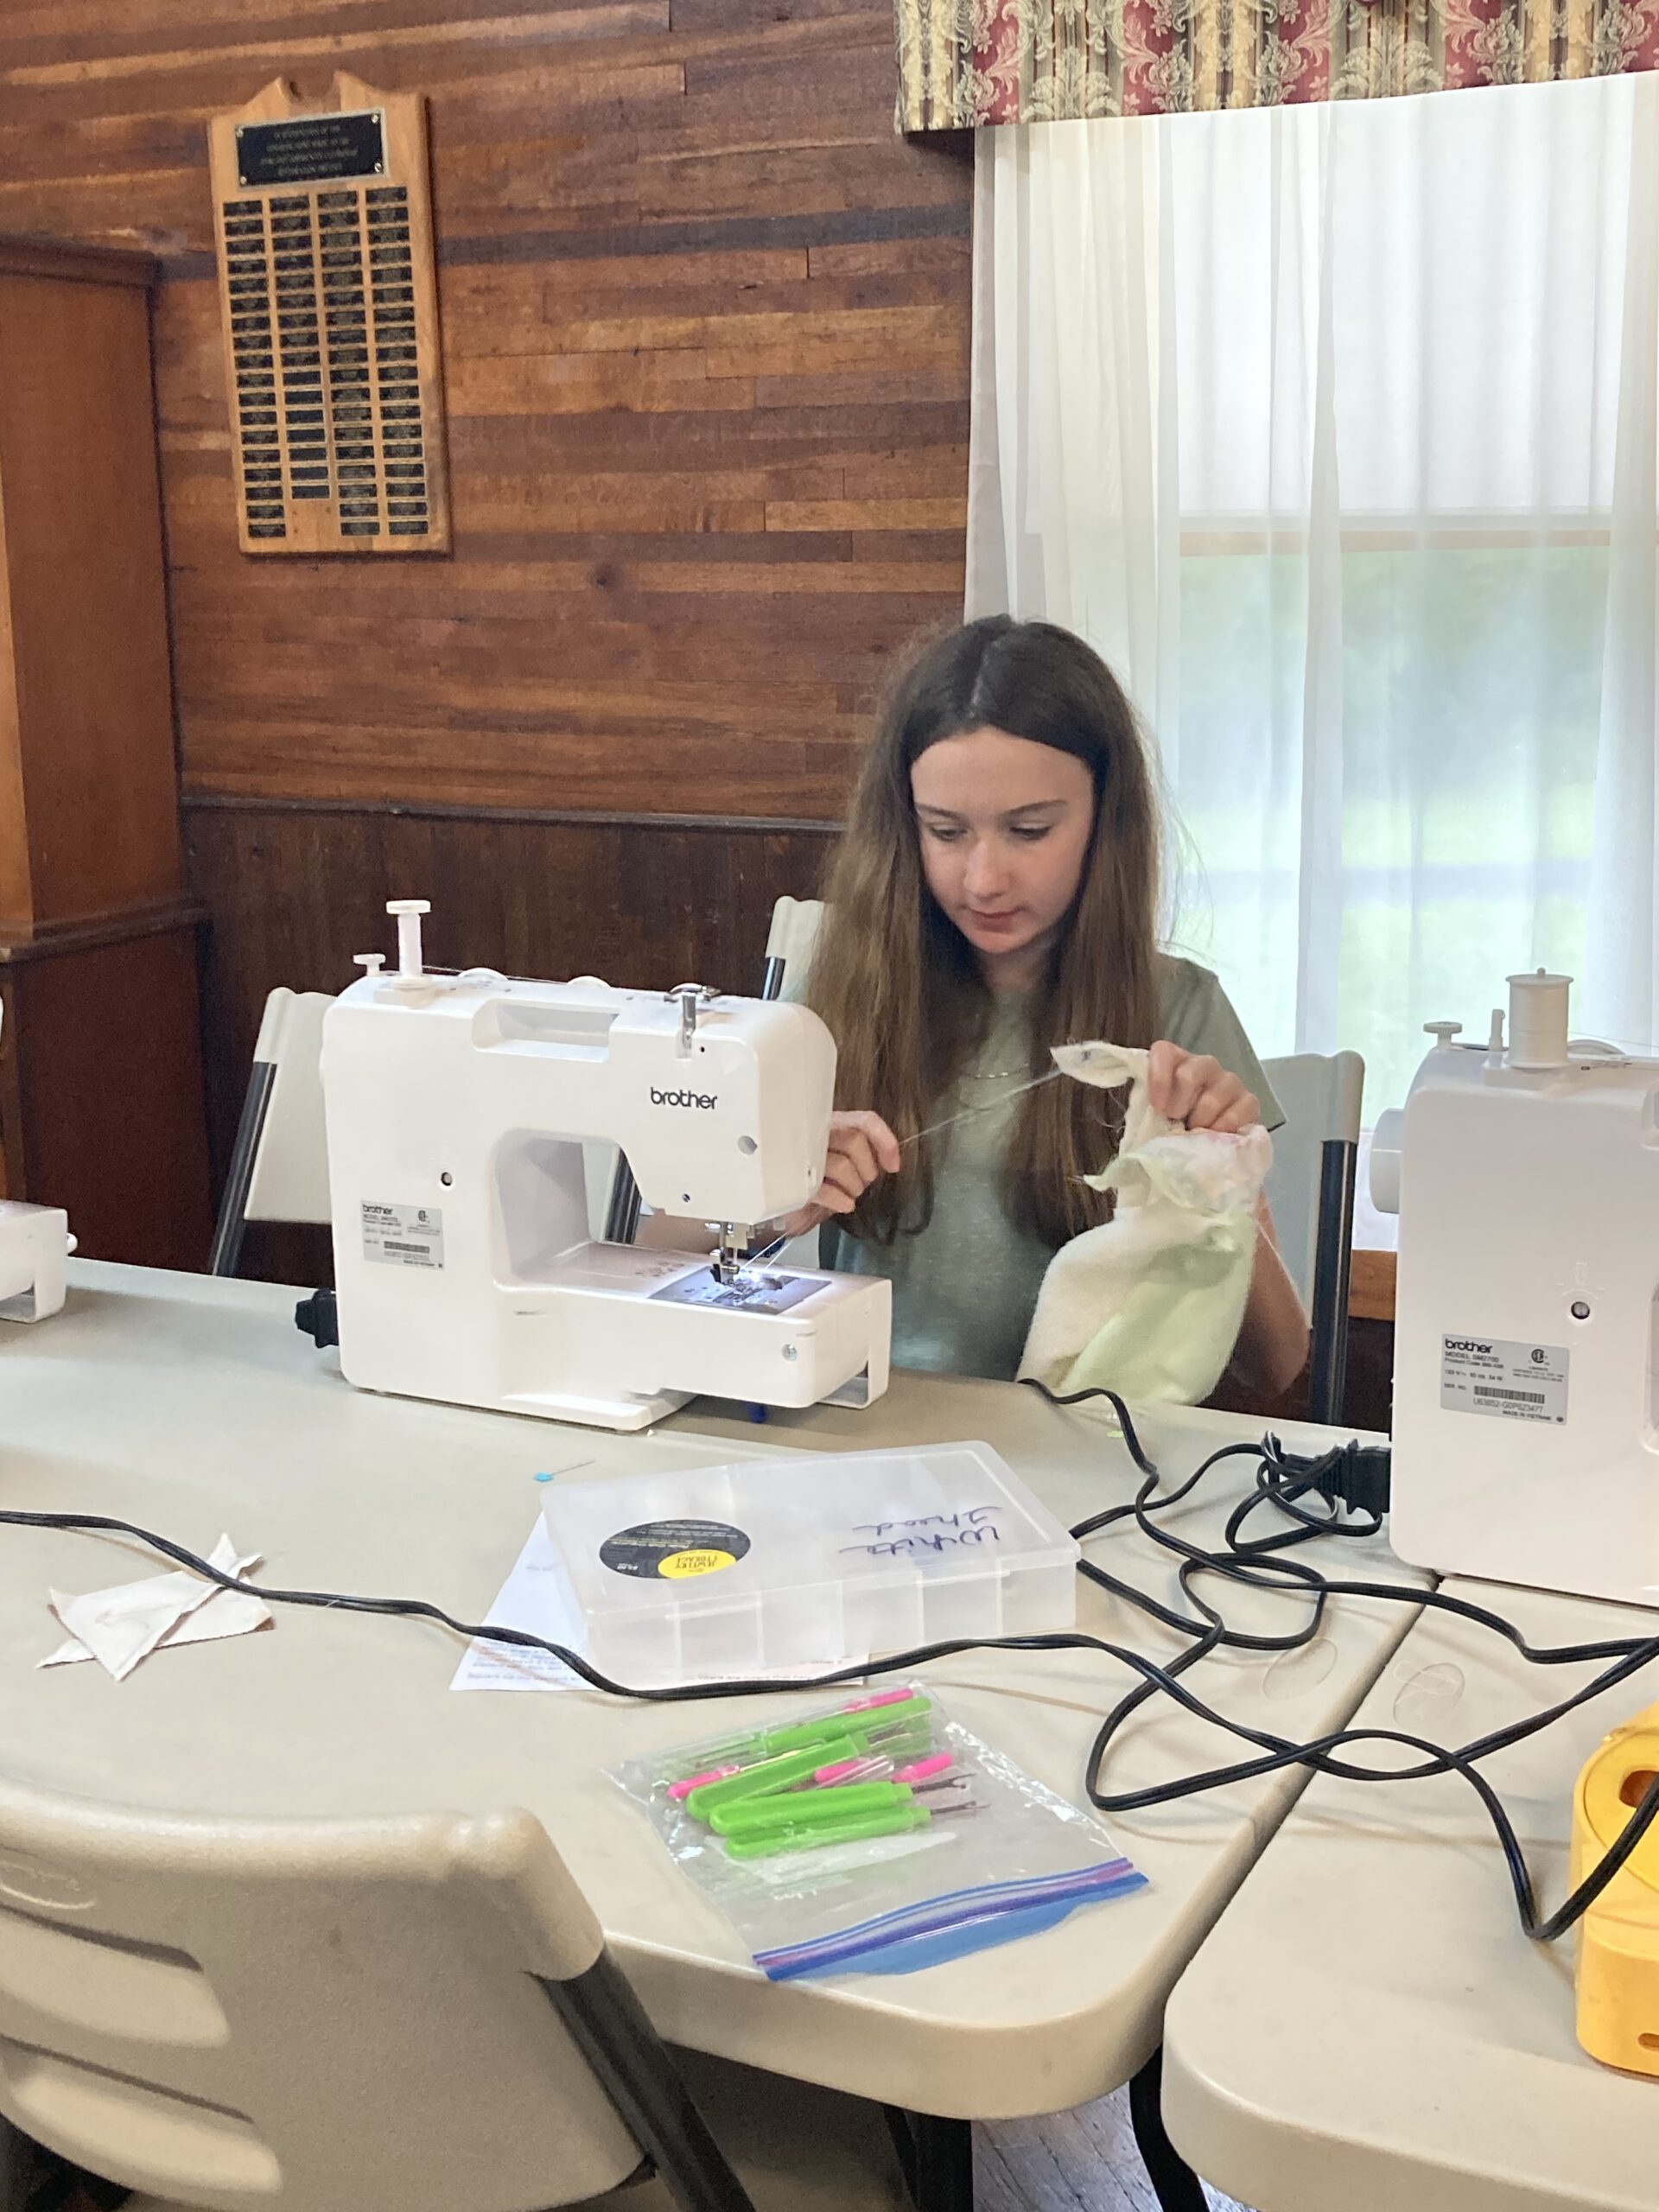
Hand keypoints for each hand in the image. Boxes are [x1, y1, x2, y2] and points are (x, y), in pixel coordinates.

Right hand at [781, 1110, 901, 1234]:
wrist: (787, 1212)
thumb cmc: (820, 1185)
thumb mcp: (849, 1166)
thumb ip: (866, 1155)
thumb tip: (890, 1160)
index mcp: (833, 1126)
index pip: (865, 1121)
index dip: (885, 1141)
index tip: (892, 1165)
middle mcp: (816, 1134)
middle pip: (855, 1141)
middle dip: (866, 1170)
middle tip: (858, 1183)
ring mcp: (800, 1155)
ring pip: (842, 1165)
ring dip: (853, 1187)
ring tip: (845, 1194)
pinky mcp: (792, 1181)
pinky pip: (825, 1189)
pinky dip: (840, 1200)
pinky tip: (842, 1204)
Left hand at [1146, 1042, 1258, 1132]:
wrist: (1204, 1151)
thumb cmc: (1172, 1130)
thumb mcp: (1152, 1120)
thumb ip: (1143, 1112)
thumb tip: (1139, 1121)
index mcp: (1174, 1064)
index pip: (1164, 1051)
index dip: (1159, 1075)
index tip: (1157, 1106)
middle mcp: (1203, 1066)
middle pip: (1192, 1070)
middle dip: (1181, 1101)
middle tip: (1176, 1122)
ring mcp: (1228, 1082)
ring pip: (1217, 1092)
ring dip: (1202, 1118)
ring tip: (1195, 1133)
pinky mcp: (1248, 1100)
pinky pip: (1243, 1107)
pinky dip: (1227, 1125)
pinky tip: (1216, 1136)